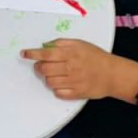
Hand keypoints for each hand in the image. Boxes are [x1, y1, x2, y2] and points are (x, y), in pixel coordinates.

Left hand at [21, 39, 137, 101]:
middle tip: (41, 65)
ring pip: (49, 82)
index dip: (32, 54)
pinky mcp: (76, 93)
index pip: (46, 54)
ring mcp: (73, 82)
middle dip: (39, 67)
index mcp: (70, 54)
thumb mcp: (79, 44)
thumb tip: (45, 45)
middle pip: (44, 69)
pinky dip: (56, 88)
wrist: (113, 74)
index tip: (24, 54)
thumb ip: (61, 43)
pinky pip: (58, 93)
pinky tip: (61, 83)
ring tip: (54, 74)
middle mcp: (70, 68)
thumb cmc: (96, 57)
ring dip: (47, 78)